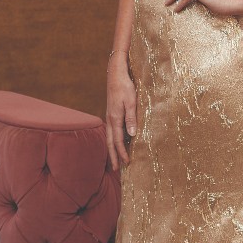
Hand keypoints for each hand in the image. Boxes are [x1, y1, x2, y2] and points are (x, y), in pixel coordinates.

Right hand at [105, 51, 137, 168]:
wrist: (115, 73)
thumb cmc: (125, 86)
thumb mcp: (131, 101)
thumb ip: (131, 118)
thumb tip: (132, 135)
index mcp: (115, 118)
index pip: (118, 141)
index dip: (122, 153)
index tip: (127, 163)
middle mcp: (110, 119)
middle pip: (110, 142)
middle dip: (113, 156)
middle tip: (116, 169)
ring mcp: (110, 116)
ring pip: (109, 137)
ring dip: (112, 149)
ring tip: (115, 159)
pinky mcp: (111, 112)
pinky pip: (111, 131)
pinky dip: (113, 140)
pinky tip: (117, 142)